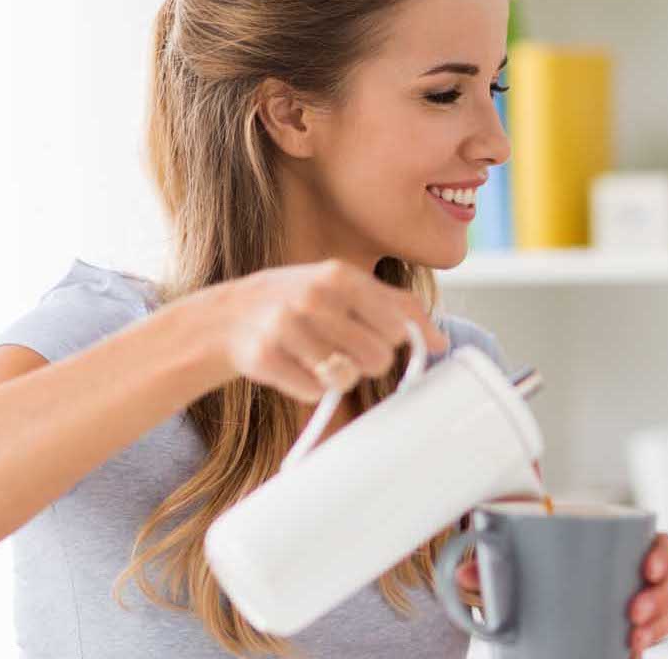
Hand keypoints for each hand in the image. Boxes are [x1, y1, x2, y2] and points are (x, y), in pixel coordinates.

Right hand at [199, 259, 447, 402]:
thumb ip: (394, 307)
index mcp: (339, 275)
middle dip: (368, 362)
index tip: (386, 340)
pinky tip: (294, 367)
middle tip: (345, 351)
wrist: (225, 317)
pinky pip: (313, 392)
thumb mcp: (342, 287)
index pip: (398, 323)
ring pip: (346, 378)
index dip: (399, 341)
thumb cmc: (299, 302)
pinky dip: (309, 387)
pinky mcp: (265, 359)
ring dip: (338, 377)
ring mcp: (286, 328)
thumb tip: (442, 342)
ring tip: (318, 358)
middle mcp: (314, 297)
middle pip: (378, 357)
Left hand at [456, 533, 667, 657]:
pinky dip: (653, 639)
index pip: (657, 541)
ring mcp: (634, 601)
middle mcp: (631, 571)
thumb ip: (487, 568)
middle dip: (659, 597)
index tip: (647, 568)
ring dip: (660, 623)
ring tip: (634, 636)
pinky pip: (658, 632)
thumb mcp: (511, 565)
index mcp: (613, 544)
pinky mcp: (630, 629)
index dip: (662, 552)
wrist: (526, 600)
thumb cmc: (528, 567)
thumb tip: (462, 575)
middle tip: (633, 611)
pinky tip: (633, 649)